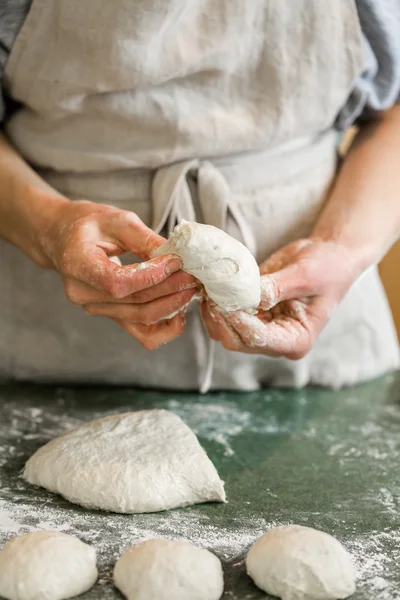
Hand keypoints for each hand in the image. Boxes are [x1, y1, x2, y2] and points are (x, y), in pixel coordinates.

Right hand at [41, 200, 197, 348]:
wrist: (64, 239)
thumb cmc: (88, 225)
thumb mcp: (116, 220)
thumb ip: (145, 239)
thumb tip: (177, 255)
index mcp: (78, 265)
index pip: (119, 283)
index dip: (152, 276)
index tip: (177, 261)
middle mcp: (83, 295)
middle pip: (135, 302)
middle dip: (171, 289)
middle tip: (195, 275)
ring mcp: (96, 310)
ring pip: (142, 318)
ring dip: (173, 305)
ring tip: (192, 287)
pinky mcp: (111, 316)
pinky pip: (142, 333)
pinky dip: (165, 326)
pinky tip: (180, 309)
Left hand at [200, 238, 361, 358]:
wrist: (329, 256)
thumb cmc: (327, 268)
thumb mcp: (304, 275)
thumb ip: (276, 288)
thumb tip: (247, 296)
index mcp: (296, 340)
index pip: (260, 339)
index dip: (239, 322)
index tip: (224, 302)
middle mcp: (277, 341)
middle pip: (237, 341)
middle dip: (221, 318)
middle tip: (210, 293)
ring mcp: (262, 330)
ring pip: (225, 332)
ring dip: (213, 313)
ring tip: (206, 287)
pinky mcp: (251, 316)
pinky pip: (225, 318)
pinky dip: (214, 304)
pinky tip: (209, 287)